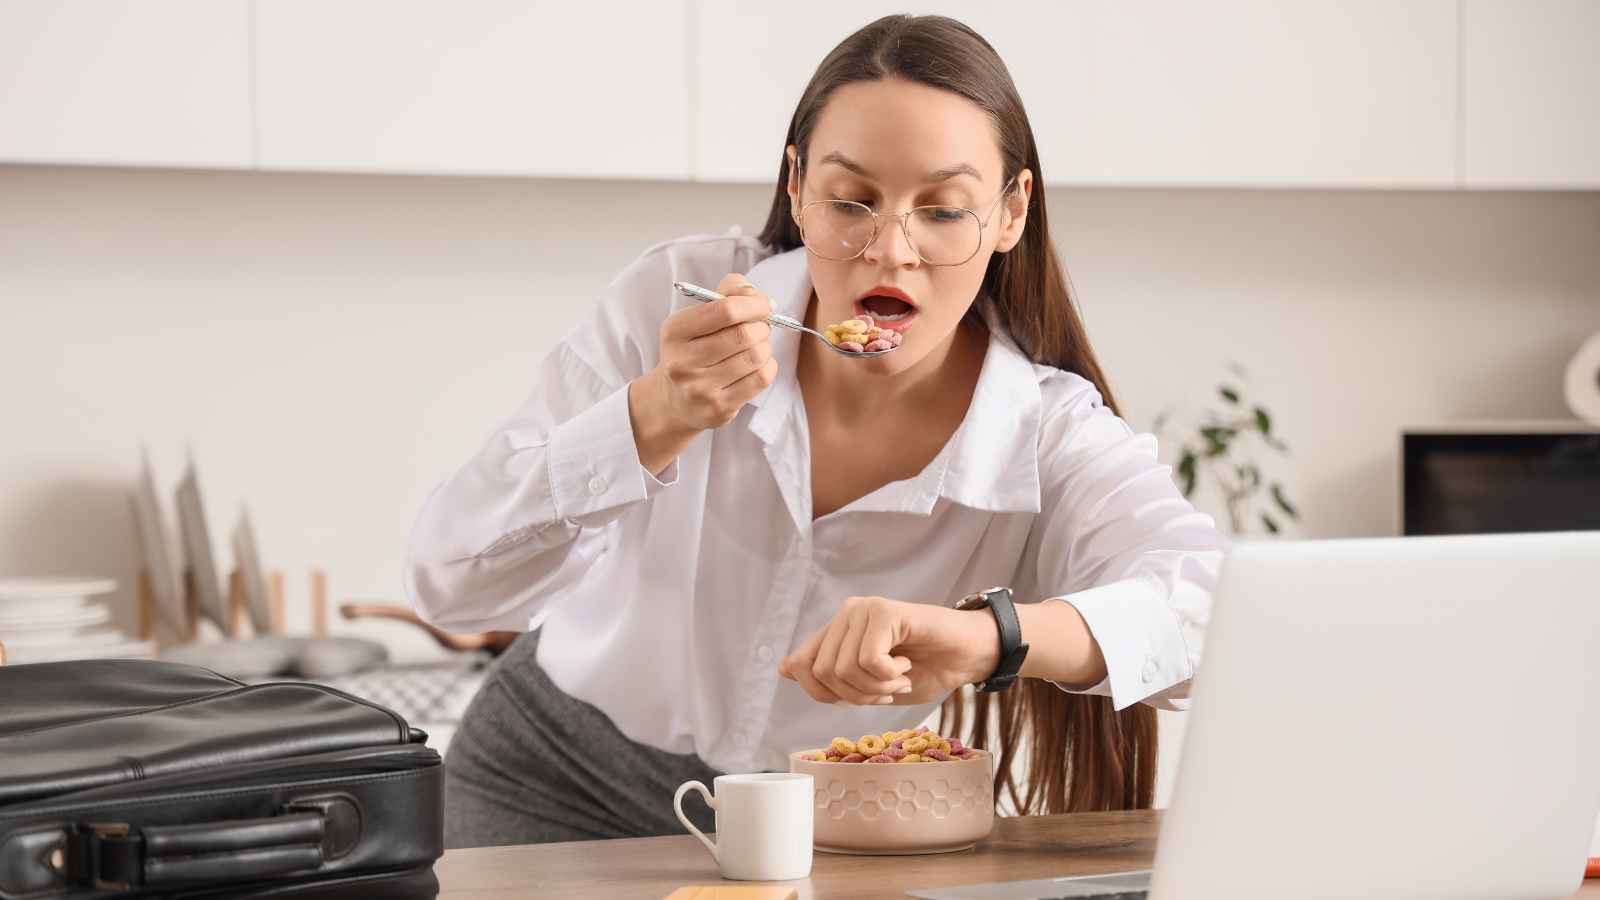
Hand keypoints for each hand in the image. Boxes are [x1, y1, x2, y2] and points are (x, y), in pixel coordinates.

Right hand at [629, 274, 776, 471]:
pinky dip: (768, 366)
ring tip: (756, 346)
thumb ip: (726, 295)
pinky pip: (761, 378)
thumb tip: (756, 295)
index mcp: (675, 331)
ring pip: (755, 357)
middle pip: (743, 335)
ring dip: (765, 346)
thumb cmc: (693, 349)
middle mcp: (682, 361)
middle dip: (761, 326)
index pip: (725, 310)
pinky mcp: (719, 408)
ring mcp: (700, 388)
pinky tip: (757, 365)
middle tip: (761, 327)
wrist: (674, 400)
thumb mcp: (697, 317)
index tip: (764, 305)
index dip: (753, 304)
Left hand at [778, 596, 1002, 706]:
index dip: (826, 694)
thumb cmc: (924, 668)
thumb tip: (783, 668)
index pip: (800, 666)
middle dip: (857, 695)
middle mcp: (845, 615)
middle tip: (889, 688)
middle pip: (822, 673)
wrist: (968, 656)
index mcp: (837, 631)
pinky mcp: (884, 610)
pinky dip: (889, 675)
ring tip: (900, 675)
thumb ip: (830, 677)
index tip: (864, 695)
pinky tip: (907, 663)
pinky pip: (868, 659)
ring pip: (844, 668)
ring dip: (878, 686)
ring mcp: (863, 609)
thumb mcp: (870, 684)